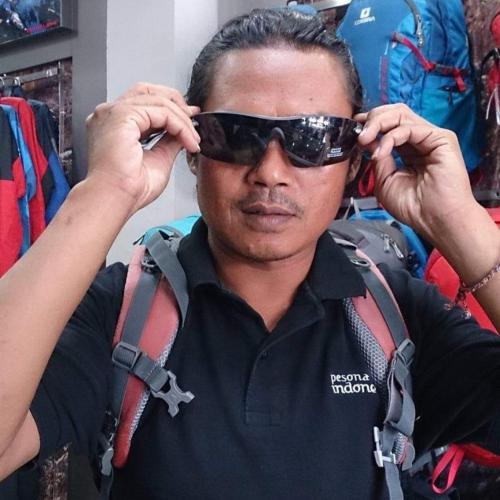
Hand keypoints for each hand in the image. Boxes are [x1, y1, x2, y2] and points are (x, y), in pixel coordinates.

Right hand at [86, 83, 200, 213]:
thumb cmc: (128, 189)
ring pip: (158, 101)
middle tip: (194, 119)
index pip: (145, 103)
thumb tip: (183, 132)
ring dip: (182, 119)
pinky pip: (161, 111)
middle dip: (175, 103)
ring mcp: (114, 112)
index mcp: (115, 125)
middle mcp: (110, 114)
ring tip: (192, 139)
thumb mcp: (158, 159)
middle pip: (148, 91)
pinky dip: (179, 124)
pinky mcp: (123, 115)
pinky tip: (187, 140)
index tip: (190, 119)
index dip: (170, 108)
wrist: (115, 199)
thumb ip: (169, 141)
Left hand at [354, 104, 476, 241]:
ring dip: (377, 124)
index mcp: (407, 149)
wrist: (434, 220)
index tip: (354, 129)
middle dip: (372, 119)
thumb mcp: (384, 180)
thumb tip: (366, 139)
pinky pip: (410, 128)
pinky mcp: (442, 139)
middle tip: (359, 134)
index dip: (370, 123)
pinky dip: (390, 137)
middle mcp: (419, 140)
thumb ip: (377, 157)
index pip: (387, 125)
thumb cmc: (414, 207)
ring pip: (401, 114)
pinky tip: (381, 152)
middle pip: (394, 113)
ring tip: (364, 139)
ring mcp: (431, 138)